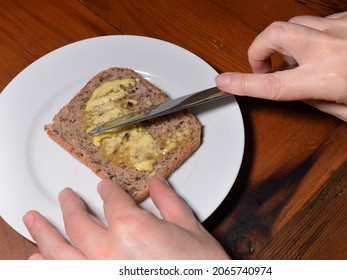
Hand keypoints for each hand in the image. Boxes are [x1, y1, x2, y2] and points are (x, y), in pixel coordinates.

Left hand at [23, 177, 228, 258]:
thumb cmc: (199, 268)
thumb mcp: (190, 229)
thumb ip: (169, 202)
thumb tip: (158, 183)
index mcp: (132, 227)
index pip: (112, 200)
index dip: (107, 190)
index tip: (103, 187)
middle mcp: (107, 250)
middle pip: (78, 221)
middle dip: (70, 205)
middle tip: (65, 195)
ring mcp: (97, 272)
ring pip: (59, 250)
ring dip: (44, 232)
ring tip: (33, 220)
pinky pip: (64, 273)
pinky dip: (47, 264)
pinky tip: (38, 257)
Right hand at [216, 9, 346, 124]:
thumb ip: (318, 101)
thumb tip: (299, 89)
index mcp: (331, 79)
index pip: (273, 83)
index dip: (243, 82)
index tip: (223, 81)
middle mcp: (333, 47)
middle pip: (275, 33)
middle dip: (258, 48)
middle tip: (263, 65)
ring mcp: (345, 26)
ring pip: (294, 24)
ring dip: (286, 42)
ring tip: (300, 60)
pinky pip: (320, 22)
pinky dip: (313, 36)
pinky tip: (329, 50)